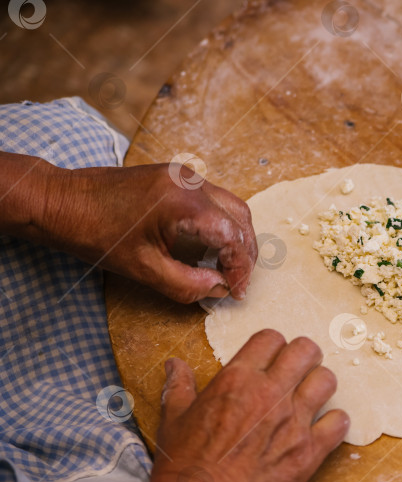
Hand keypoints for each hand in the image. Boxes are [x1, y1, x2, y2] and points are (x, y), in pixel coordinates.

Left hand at [0, 151, 256, 302]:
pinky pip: (212, 200)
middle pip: (239, 217)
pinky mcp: (176, 176)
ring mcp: (184, 175)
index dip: (240, 268)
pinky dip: (220, 224)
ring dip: (235, 237)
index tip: (236, 291)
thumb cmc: (94, 233)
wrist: (61, 200)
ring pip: (229, 206)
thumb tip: (218, 289)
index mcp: (185, 202)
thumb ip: (187, 284)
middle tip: (239, 281)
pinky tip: (210, 246)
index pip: (232, 236)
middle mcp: (191, 182)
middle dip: (245, 252)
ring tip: (228, 267)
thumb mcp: (143, 269)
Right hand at [88, 330, 348, 481]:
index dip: (273, 344)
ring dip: (320, 384)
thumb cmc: (184, 466)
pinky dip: (334, 423)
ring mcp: (294, 421)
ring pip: (327, 380)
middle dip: (304, 355)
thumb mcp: (174, 419)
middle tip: (298, 367)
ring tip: (311, 395)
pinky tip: (323, 428)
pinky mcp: (310, 451)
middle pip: (306, 350)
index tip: (272, 355)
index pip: (271, 338)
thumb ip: (180, 387)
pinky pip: (339, 423)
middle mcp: (270, 393)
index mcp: (237, 379)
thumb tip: (175, 365)